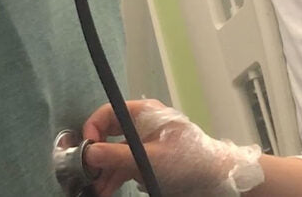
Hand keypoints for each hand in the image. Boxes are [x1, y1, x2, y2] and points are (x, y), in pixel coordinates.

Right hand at [82, 100, 263, 196]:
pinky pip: (126, 166)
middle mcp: (143, 126)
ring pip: (116, 154)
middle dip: (96, 155)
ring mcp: (146, 144)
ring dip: (104, 171)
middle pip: (109, 135)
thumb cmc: (188, 161)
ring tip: (97, 189)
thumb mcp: (148, 159)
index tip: (86, 149)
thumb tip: (88, 152)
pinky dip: (116, 177)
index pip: (109, 113)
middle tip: (87, 173)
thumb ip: (116, 156)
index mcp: (145, 114)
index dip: (93, 129)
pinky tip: (108, 189)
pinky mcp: (150, 161)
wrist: (214, 178)